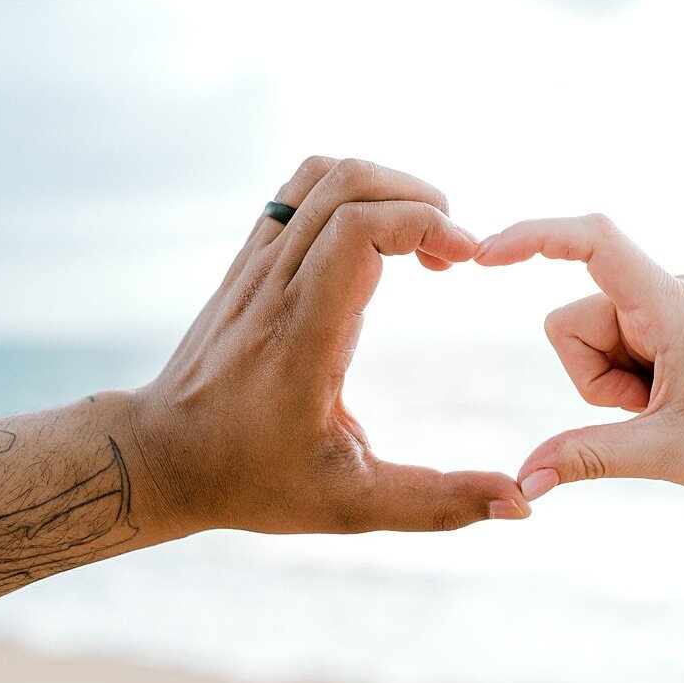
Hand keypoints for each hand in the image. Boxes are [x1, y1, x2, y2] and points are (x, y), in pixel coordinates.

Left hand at [124, 156, 531, 535]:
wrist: (162, 458)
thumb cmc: (254, 481)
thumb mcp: (352, 506)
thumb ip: (439, 504)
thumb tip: (522, 506)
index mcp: (302, 334)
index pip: (360, 229)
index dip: (426, 223)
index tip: (465, 261)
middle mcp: (275, 285)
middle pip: (347, 184)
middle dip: (419, 197)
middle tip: (453, 252)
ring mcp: (255, 265)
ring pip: (320, 175)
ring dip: (386, 186)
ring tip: (420, 239)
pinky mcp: (248, 260)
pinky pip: (298, 191)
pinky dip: (352, 192)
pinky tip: (377, 241)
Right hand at [475, 214, 683, 505]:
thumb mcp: (668, 452)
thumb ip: (588, 457)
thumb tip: (523, 481)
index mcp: (671, 304)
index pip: (593, 241)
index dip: (532, 238)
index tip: (483, 257)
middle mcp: (669, 292)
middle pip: (574, 323)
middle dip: (593, 380)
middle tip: (654, 413)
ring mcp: (672, 309)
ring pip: (591, 342)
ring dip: (613, 388)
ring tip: (670, 412)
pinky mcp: (676, 328)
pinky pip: (618, 350)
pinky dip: (629, 386)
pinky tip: (674, 406)